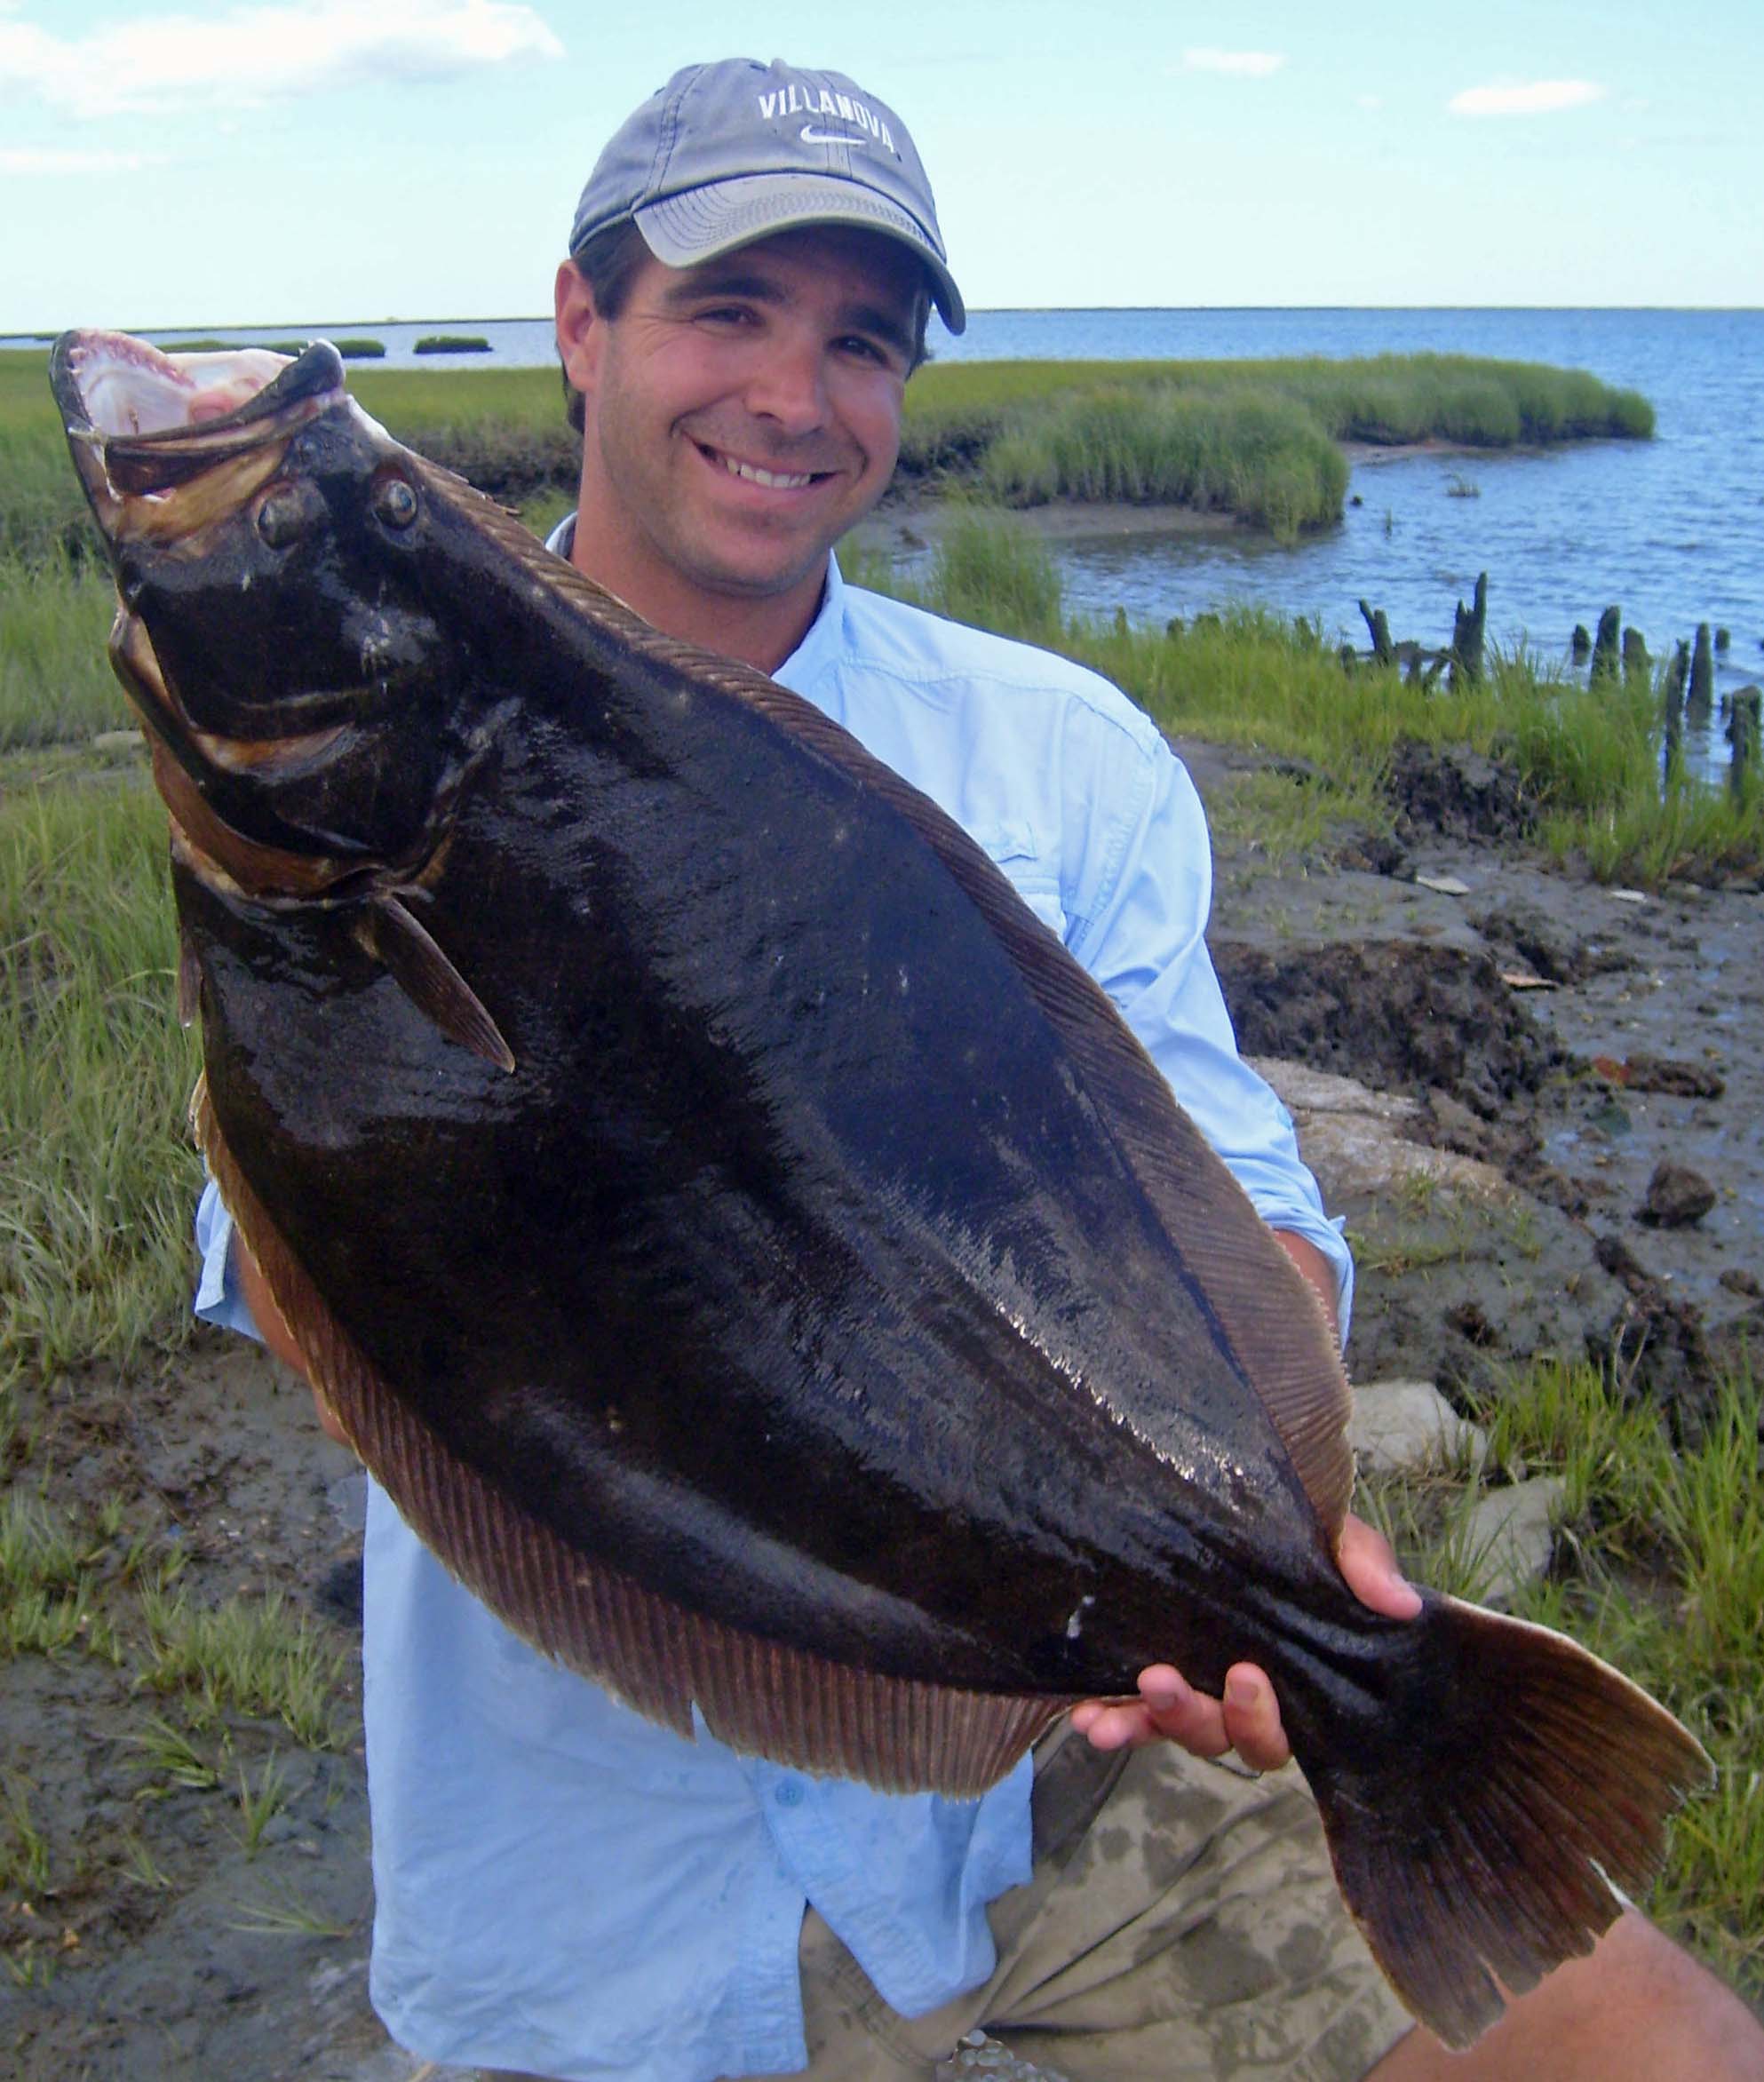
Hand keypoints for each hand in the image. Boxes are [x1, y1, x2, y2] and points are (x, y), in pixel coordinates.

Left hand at [1068, 1513, 1421, 1770]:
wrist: (1245, 1509)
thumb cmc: (1299, 1536)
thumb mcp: (1335, 1538)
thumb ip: (1362, 1563)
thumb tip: (1400, 1604)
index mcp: (1288, 1680)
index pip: (1279, 1729)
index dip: (1259, 1718)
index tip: (1245, 1674)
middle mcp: (1237, 1697)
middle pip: (1221, 1738)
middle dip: (1194, 1718)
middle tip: (1164, 1680)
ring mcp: (1192, 1686)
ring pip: (1173, 1728)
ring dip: (1144, 1722)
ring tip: (1111, 1712)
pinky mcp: (1146, 1674)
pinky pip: (1127, 1710)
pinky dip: (1108, 1719)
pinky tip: (1085, 1718)